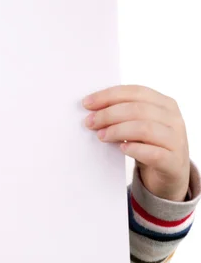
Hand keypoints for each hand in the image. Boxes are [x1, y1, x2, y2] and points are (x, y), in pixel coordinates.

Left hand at [83, 85, 190, 201]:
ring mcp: (177, 141)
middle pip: (138, 109)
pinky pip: (154, 153)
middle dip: (109, 114)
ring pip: (145, 129)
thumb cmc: (148, 142)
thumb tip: (92, 108)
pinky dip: (134, 149)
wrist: (170, 173)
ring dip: (117, 130)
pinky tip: (121, 148)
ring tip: (101, 136)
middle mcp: (174, 119)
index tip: (87, 103)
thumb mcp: (138, 122)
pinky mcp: (175, 162)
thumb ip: (123, 112)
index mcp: (164, 103)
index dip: (108, 96)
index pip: (135, 92)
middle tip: (90, 122)